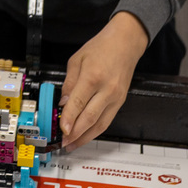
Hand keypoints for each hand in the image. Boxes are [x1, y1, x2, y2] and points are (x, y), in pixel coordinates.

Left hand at [58, 12, 148, 149]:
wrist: (126, 43)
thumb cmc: (101, 47)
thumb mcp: (77, 60)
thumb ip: (69, 83)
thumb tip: (62, 103)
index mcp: (93, 76)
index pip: (78, 103)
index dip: (68, 119)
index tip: (61, 130)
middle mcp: (107, 89)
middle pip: (89, 118)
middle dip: (75, 133)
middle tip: (63, 143)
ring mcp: (116, 97)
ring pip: (100, 124)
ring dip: (85, 137)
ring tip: (72, 145)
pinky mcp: (120, 101)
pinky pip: (107, 121)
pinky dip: (95, 131)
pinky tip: (85, 135)